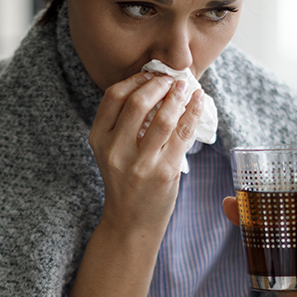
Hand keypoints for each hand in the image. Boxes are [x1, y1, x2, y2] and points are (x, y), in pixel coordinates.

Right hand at [90, 71, 204, 236]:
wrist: (131, 222)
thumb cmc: (126, 182)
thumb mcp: (112, 152)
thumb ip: (124, 124)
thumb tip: (155, 86)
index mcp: (99, 140)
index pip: (113, 97)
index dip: (134, 80)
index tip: (150, 74)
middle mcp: (116, 151)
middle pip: (137, 102)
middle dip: (158, 84)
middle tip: (171, 79)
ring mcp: (140, 163)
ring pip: (162, 118)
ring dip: (177, 96)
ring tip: (185, 87)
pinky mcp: (164, 173)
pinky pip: (182, 134)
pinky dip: (193, 113)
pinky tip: (198, 101)